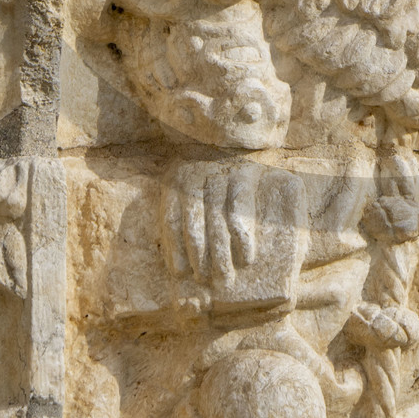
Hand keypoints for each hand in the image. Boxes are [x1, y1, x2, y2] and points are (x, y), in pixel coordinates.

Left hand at [161, 159, 260, 284]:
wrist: (242, 137)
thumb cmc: (217, 181)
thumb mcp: (194, 192)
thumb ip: (186, 219)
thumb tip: (181, 266)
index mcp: (176, 179)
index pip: (171, 218)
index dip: (174, 248)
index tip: (181, 272)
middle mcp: (195, 171)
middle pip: (193, 220)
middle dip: (199, 255)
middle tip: (207, 281)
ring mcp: (221, 170)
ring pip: (215, 217)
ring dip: (220, 251)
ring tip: (225, 277)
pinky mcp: (246, 171)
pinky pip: (239, 207)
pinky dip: (242, 235)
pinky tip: (247, 257)